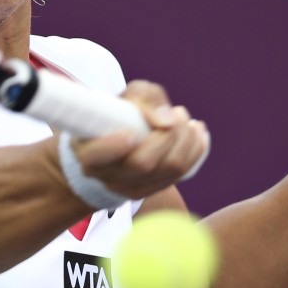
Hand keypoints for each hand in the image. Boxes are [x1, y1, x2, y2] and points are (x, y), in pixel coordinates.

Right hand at [68, 81, 209, 198]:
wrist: (116, 142)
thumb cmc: (118, 114)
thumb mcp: (125, 97)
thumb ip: (143, 99)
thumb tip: (167, 120)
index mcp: (89, 152)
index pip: (96, 155)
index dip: (114, 146)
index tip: (130, 132)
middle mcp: (107, 176)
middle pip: (142, 163)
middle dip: (168, 135)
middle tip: (177, 112)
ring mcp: (131, 189)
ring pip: (169, 170)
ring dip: (187, 140)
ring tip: (186, 119)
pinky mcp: (153, 190)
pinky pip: (183, 174)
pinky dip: (196, 150)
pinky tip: (197, 132)